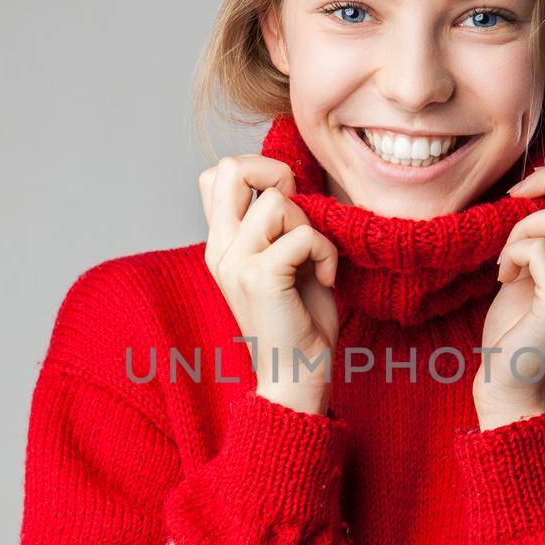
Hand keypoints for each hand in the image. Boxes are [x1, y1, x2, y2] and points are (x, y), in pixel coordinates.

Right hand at [199, 154, 339, 414]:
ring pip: (276, 201)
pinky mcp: (258, 277)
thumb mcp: (284, 260)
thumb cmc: (299, 319)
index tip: (288, 205)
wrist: (296, 375)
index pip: (218, 174)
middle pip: (230, 168)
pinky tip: (325, 277)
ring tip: (314, 258)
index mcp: (222, 242)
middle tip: (300, 213)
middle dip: (276, 174)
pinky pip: (303, 235)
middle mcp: (220, 248)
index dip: (259, 170)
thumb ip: (278, 223)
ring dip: (309, 224)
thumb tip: (290, 181)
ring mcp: (235, 262)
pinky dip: (325, 251)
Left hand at [472, 165, 544, 428]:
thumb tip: (536, 191)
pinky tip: (503, 277)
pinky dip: (514, 252)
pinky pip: (541, 250)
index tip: (526, 195)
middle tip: (514, 199)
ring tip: (506, 259)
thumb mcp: (535, 273)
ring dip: (522, 228)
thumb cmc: (516, 330)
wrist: (512, 388)